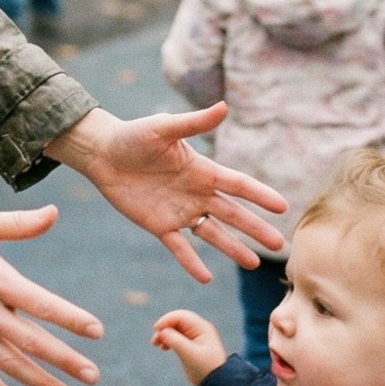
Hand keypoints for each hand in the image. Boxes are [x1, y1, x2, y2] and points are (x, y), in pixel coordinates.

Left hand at [44, 106, 286, 282]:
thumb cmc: (133, 136)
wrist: (103, 154)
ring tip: (254, 264)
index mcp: (202, 170)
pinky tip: (206, 278)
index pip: (238, 185)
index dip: (259, 195)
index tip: (282, 207)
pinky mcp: (159, 225)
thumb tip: (224, 107)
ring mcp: (180, 211)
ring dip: (233, 248)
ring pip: (212, 234)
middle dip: (256, 229)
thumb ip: (193, 123)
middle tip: (279, 245)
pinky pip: (179, 247)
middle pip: (233, 214)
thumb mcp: (163, 128)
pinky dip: (192, 262)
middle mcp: (197, 193)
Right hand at [150, 309, 226, 385]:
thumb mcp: (190, 354)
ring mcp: (194, 336)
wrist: (216, 384)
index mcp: (202, 328)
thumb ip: (176, 341)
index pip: (181, 316)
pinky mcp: (190, 345)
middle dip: (164, 328)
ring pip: (175, 329)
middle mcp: (199, 329)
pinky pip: (176, 337)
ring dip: (164, 334)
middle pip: (176, 321)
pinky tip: (163, 348)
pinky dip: (168, 340)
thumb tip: (162, 331)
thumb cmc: (205, 368)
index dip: (166, 320)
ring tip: (156, 345)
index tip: (156, 329)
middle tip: (154, 341)